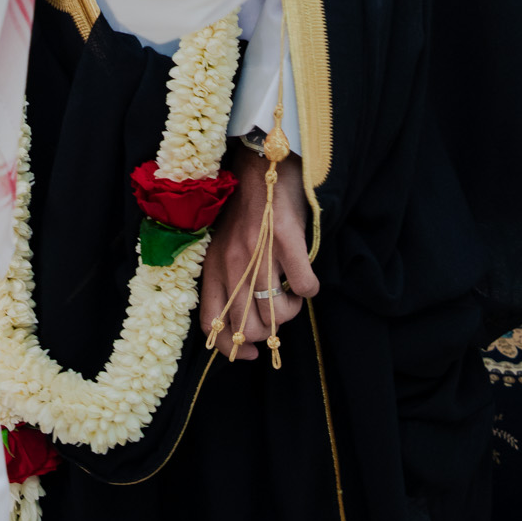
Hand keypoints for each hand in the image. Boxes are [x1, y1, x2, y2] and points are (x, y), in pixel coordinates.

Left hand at [199, 143, 319, 359]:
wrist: (262, 167)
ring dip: (290, 309)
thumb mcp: (224, 247)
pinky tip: (306, 275)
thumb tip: (245, 326)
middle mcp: (231, 263)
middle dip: (269, 329)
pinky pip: (304, 287)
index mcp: (212, 267)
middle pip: (248, 328)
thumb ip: (228, 280)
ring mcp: (257, 252)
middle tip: (278, 309)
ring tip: (292, 290)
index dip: (232, 348)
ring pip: (277, 314)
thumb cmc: (247, 212)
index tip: (251, 353)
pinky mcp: (285, 240)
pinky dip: (309, 289)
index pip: (211, 326)